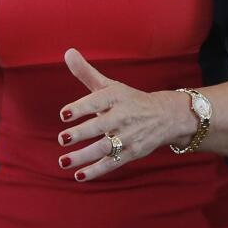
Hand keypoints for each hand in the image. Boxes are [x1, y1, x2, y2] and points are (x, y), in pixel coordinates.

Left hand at [56, 48, 190, 181]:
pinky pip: (112, 163)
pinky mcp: (131, 153)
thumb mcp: (109, 84)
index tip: (63, 114)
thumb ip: (86, 72)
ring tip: (63, 161)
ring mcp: (128, 136)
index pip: (97, 102)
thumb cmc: (128, 99)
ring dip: (84, 156)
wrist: (165, 117)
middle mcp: (122, 117)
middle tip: (62, 138)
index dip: (80, 108)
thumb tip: (67, 52)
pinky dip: (97, 170)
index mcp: (116, 97)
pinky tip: (79, 175)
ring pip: (104, 148)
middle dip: (82, 133)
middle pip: (100, 126)